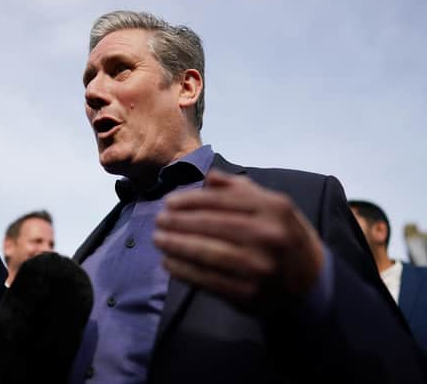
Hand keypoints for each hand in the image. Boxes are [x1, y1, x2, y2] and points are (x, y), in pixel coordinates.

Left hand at [154, 170, 323, 311]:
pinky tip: (169, 263)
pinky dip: (184, 271)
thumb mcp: (275, 206)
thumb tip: (209, 178)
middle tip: (158, 220)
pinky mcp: (249, 293)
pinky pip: (208, 279)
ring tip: (158, 240)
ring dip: (176, 245)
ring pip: (206, 252)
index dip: (190, 200)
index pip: (222, 200)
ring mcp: (258, 266)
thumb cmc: (286, 237)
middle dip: (178, 222)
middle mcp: (268, 235)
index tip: (169, 202)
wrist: (313, 283)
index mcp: (274, 208)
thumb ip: (242, 189)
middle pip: (211, 224)